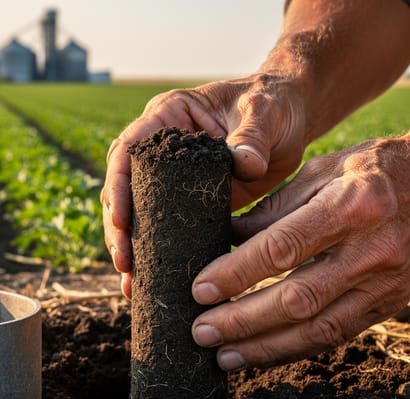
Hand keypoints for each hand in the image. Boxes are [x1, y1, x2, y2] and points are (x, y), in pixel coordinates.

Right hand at [101, 74, 307, 296]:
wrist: (291, 117)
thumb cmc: (273, 104)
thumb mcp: (263, 113)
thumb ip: (252, 137)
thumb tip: (246, 164)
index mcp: (166, 116)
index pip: (128, 151)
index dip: (118, 185)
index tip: (121, 220)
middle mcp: (160, 149)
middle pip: (122, 188)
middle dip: (118, 227)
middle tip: (124, 262)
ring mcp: (171, 177)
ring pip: (137, 213)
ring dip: (131, 247)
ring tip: (130, 283)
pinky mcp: (189, 201)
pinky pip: (165, 229)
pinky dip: (156, 254)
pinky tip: (148, 283)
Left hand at [190, 137, 409, 369]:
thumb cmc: (377, 168)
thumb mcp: (323, 168)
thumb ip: (274, 208)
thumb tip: (225, 240)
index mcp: (351, 204)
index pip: (283, 248)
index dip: (237, 273)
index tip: (200, 290)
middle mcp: (372, 249)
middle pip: (297, 297)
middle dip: (243, 320)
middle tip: (201, 331)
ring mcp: (387, 282)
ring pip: (318, 327)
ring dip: (266, 347)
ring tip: (224, 355)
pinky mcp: (392, 304)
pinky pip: (338, 334)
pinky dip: (297, 348)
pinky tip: (263, 353)